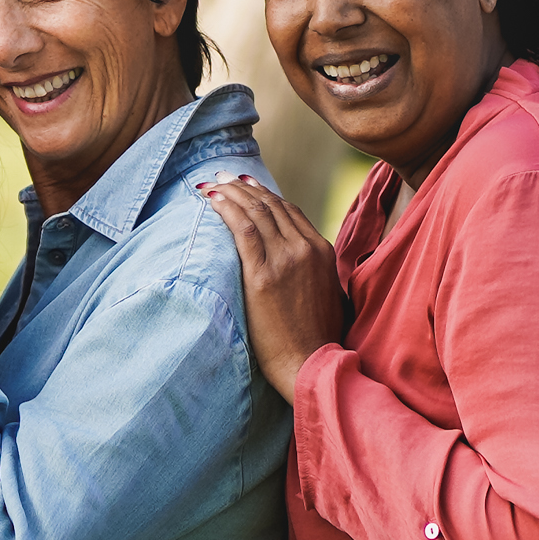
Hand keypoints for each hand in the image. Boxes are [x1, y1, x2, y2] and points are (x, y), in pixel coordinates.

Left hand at [199, 175, 346, 403]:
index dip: (265, 194)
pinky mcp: (263, 274)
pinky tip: (212, 200)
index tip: (246, 186)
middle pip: (271, 205)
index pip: (290, 210)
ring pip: (256, 211)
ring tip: (212, 184)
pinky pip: (243, 229)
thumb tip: (297, 268)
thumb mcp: (326, 295)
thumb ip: (313, 272)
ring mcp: (286, 259)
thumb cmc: (316, 339)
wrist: (311, 362)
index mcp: (322, 250)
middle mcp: (306, 248)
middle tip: (223, 177)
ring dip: (231, 193)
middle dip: (244, 188)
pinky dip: (226, 209)